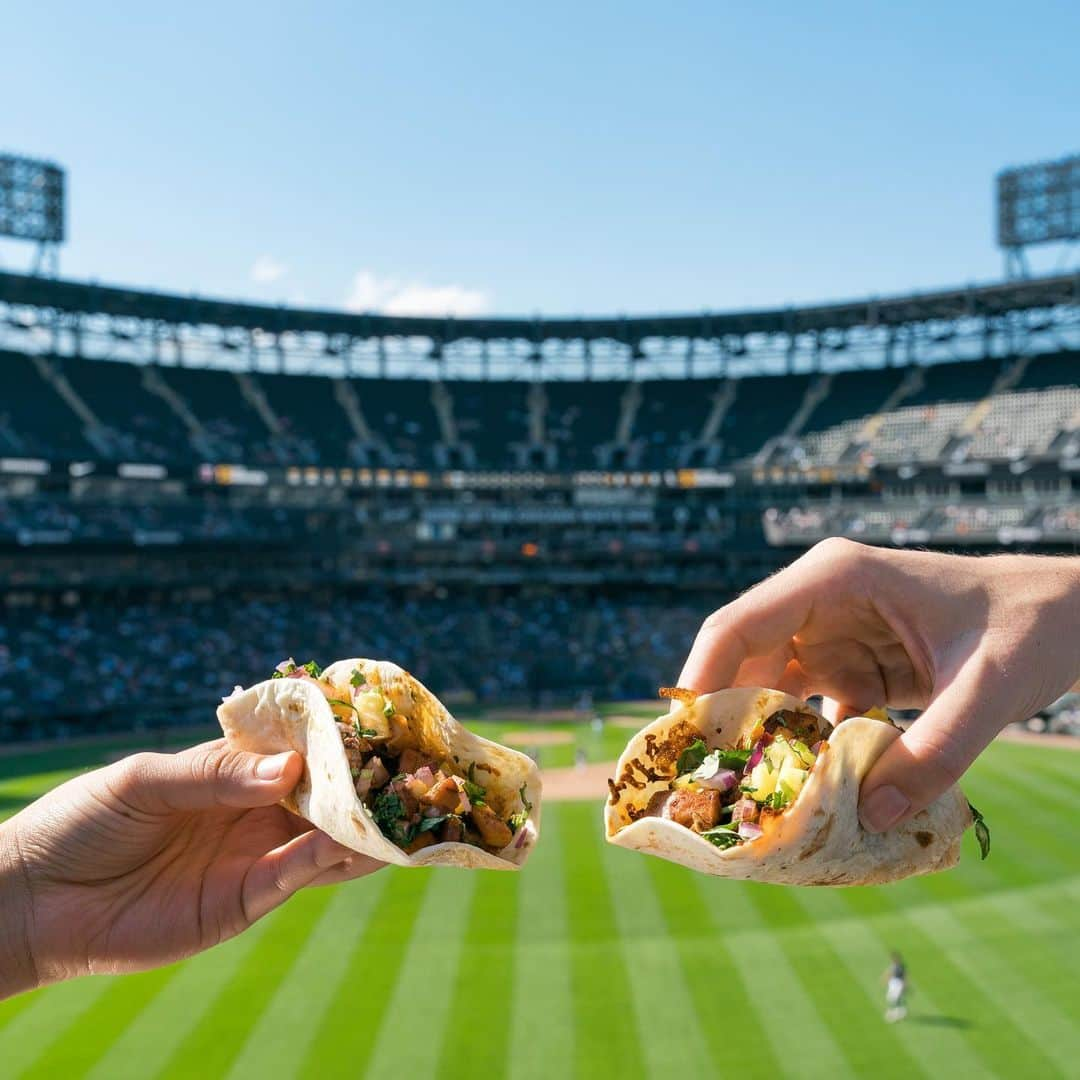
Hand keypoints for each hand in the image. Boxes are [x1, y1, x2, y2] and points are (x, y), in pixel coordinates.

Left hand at [0, 740, 380, 998]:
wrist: (35, 901)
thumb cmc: (83, 822)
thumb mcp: (146, 781)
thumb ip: (216, 775)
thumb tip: (290, 769)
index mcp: (231, 770)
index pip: (297, 748)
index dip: (336, 737)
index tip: (380, 722)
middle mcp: (253, 810)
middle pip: (323, 793)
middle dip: (366, 781)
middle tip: (414, 768)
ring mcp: (254, 856)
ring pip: (325, 836)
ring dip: (364, 823)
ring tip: (407, 808)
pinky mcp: (246, 901)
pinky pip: (300, 876)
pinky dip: (334, 859)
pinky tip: (363, 844)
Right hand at [678, 539, 1079, 831]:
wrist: (1070, 616)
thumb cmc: (1031, 627)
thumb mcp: (987, 691)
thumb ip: (932, 755)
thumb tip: (868, 820)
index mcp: (834, 579)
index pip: (740, 627)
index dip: (701, 681)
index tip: (681, 743)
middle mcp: (821, 601)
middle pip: (745, 662)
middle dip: (726, 722)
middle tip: (706, 785)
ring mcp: (835, 632)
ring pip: (773, 691)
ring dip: (763, 742)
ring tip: (747, 798)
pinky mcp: (854, 663)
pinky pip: (811, 711)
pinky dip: (806, 751)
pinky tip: (804, 794)